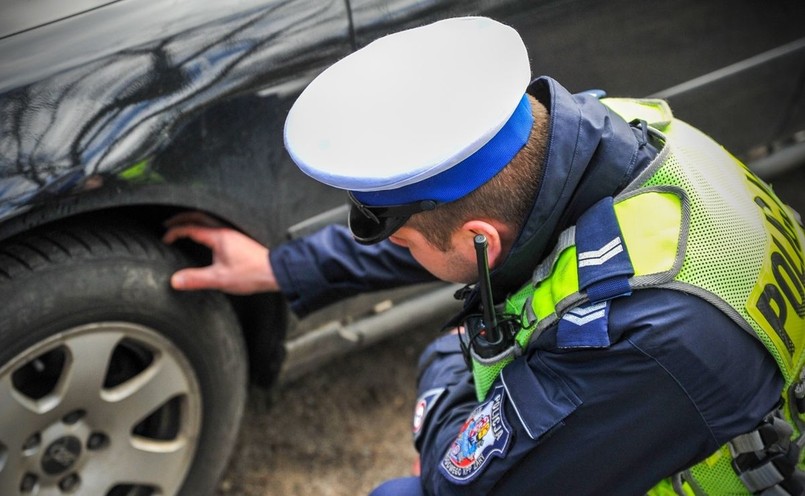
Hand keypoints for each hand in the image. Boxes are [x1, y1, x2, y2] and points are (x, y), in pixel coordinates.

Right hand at [162, 213, 279, 294]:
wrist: (275, 271)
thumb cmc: (251, 273)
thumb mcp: (220, 279)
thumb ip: (196, 279)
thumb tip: (175, 280)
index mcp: (219, 236)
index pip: (191, 228)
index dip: (175, 232)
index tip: (165, 239)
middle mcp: (226, 230)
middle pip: (199, 216)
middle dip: (181, 219)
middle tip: (168, 224)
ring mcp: (233, 233)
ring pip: (209, 220)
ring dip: (194, 221)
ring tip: (183, 227)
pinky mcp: (239, 238)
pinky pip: (217, 226)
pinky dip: (205, 226)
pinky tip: (205, 236)